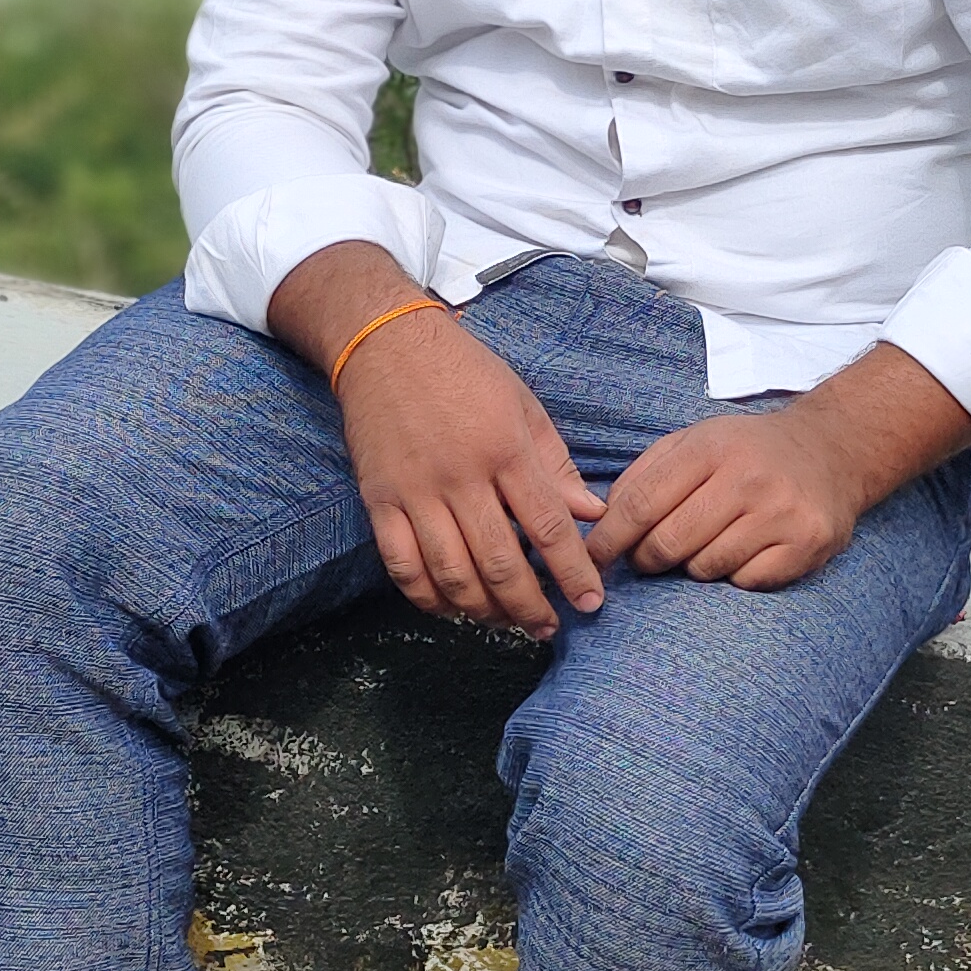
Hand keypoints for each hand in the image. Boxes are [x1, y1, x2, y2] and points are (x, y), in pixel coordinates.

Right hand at [268, 243, 603, 636]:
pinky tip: (452, 608)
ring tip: (506, 622)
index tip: (591, 602)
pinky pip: (402, 566)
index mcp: (505, 449)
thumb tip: (591, 514)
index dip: (573, 573)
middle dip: (531, 606)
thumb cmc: (464, 371)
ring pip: (452, 574)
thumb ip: (556, 466)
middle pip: (502, 563)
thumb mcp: (523, 405)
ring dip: (483, 611)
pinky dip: (428, 597)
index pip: (548, 527)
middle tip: (549, 627)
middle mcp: (461, 476)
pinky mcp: (379, 500)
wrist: (385, 343)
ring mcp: (416, 492)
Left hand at [592, 344, 970, 592]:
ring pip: (705, 567)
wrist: (831, 450)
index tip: (593, 559)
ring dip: (693, 566)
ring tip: (706, 545)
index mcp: (710, 448)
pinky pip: (745, 582)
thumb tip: (600, 523)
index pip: (641, 503)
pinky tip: (743, 552)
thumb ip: (645, 476)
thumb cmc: (747, 452)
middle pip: (668, 543)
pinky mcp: (806, 544)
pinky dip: (734, 575)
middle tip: (649, 558)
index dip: (609, 538)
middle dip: (647, 559)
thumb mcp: (694, 442)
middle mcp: (747, 478)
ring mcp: (780, 513)